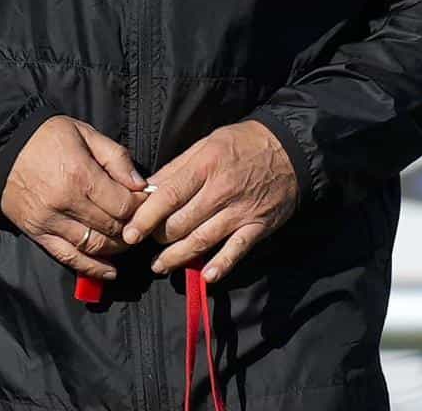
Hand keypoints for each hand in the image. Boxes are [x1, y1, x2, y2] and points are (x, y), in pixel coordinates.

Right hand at [0, 116, 148, 279]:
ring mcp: (49, 222)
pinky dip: (91, 267)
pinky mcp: (37, 233)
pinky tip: (110, 271)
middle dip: (132, 228)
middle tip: (141, 223)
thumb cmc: (47, 137)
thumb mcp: (86, 134)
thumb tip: (141, 185)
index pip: (123, 205)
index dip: (141, 207)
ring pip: (93, 246)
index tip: (147, 202)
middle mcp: (65, 203)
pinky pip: (67, 257)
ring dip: (116, 249)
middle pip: (112, 228)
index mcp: (81, 176)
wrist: (1, 149)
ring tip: (128, 242)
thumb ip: (116, 158)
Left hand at [122, 120, 299, 282]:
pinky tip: (206, 277)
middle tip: (148, 242)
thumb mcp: (207, 143)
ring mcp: (241, 211)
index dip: (145, 218)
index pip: (168, 196)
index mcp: (206, 166)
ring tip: (160, 265)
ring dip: (177, 257)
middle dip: (159, 237)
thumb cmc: (244, 143)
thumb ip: (176, 168)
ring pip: (202, 241)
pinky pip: (237, 250)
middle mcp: (221, 190)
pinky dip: (221, 265)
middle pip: (181, 223)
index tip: (130, 233)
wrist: (292, 149)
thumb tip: (147, 190)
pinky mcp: (258, 226)